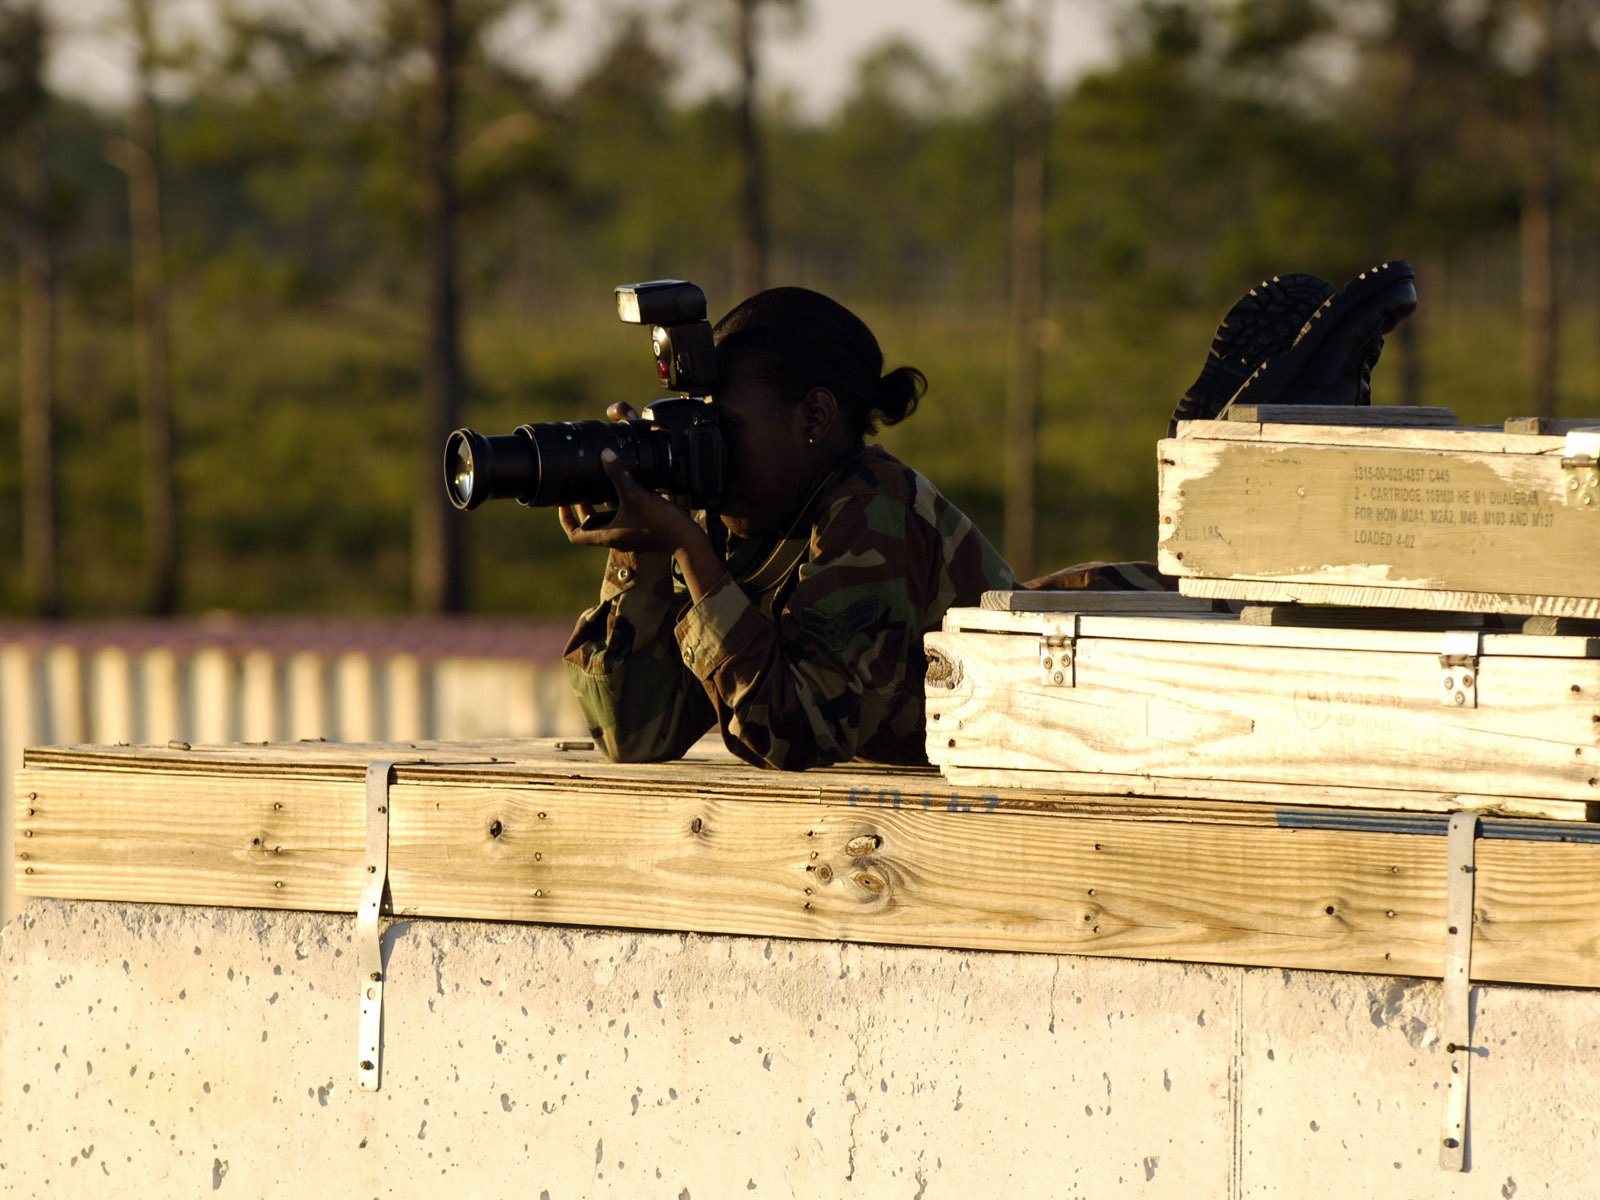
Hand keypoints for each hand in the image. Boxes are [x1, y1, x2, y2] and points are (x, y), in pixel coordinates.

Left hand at [557, 449, 706, 556]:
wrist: (687, 540)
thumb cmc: (660, 524)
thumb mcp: (636, 495)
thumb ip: (619, 474)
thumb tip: (605, 455)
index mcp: (606, 535)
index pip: (574, 534)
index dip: (565, 519)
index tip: (564, 502)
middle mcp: (614, 538)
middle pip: (588, 527)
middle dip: (583, 508)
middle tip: (581, 489)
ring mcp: (628, 535)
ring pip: (605, 522)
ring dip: (600, 506)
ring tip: (599, 485)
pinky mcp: (640, 531)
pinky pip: (621, 519)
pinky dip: (618, 506)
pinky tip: (625, 489)